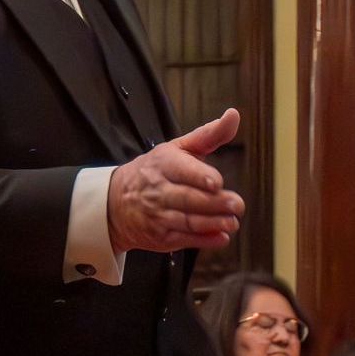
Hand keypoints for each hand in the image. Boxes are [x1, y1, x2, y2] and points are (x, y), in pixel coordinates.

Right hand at [107, 108, 243, 253]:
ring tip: (233, 222)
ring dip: (213, 223)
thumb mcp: (178, 148)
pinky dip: (204, 240)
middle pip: (188, 198)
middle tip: (237, 204)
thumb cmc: (156, 171)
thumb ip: (209, 134)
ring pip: (188, 221)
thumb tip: (233, 115)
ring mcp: (158, 215)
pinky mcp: (160, 237)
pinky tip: (221, 237)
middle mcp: (158, 190)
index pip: (182, 170)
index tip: (217, 182)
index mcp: (164, 164)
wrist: (117, 202)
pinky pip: (184, 240)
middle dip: (215, 203)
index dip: (200, 177)